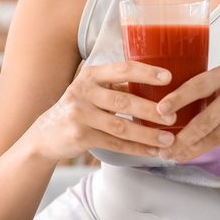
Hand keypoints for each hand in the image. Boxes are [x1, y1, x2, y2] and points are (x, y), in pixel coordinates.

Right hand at [30, 60, 179, 161]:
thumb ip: (117, 87)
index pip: (122, 69)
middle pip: (123, 100)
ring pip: (121, 125)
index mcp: (91, 75)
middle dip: (151, 109)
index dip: (146, 72)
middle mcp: (83, 91)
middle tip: (173, 116)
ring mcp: (80, 114)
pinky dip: (136, 148)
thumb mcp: (93, 90)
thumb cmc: (80, 108)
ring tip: (169, 138)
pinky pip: (114, 143)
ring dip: (147, 133)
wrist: (46, 134)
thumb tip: (158, 87)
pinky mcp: (80, 136)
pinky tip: (152, 150)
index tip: (168, 77)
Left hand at [154, 60, 219, 162]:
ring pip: (212, 132)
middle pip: (204, 115)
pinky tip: (190, 153)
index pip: (198, 85)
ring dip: (190, 146)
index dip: (178, 97)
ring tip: (171, 155)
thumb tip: (188, 98)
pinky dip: (204, 147)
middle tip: (160, 142)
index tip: (160, 109)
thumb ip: (217, 84)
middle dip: (181, 133)